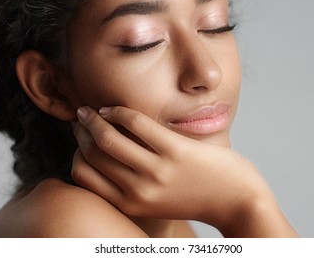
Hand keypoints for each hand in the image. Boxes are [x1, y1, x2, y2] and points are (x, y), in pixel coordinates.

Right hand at [71, 106, 296, 236]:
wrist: (237, 201)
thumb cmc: (194, 197)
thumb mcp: (156, 200)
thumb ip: (131, 183)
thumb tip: (104, 154)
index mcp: (131, 204)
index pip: (82, 175)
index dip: (77, 152)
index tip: (81, 138)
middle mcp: (139, 191)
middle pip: (92, 154)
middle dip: (81, 131)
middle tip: (81, 118)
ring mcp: (157, 172)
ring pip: (108, 138)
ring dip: (94, 118)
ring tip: (92, 110)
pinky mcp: (175, 151)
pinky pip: (136, 123)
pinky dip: (119, 111)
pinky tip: (116, 109)